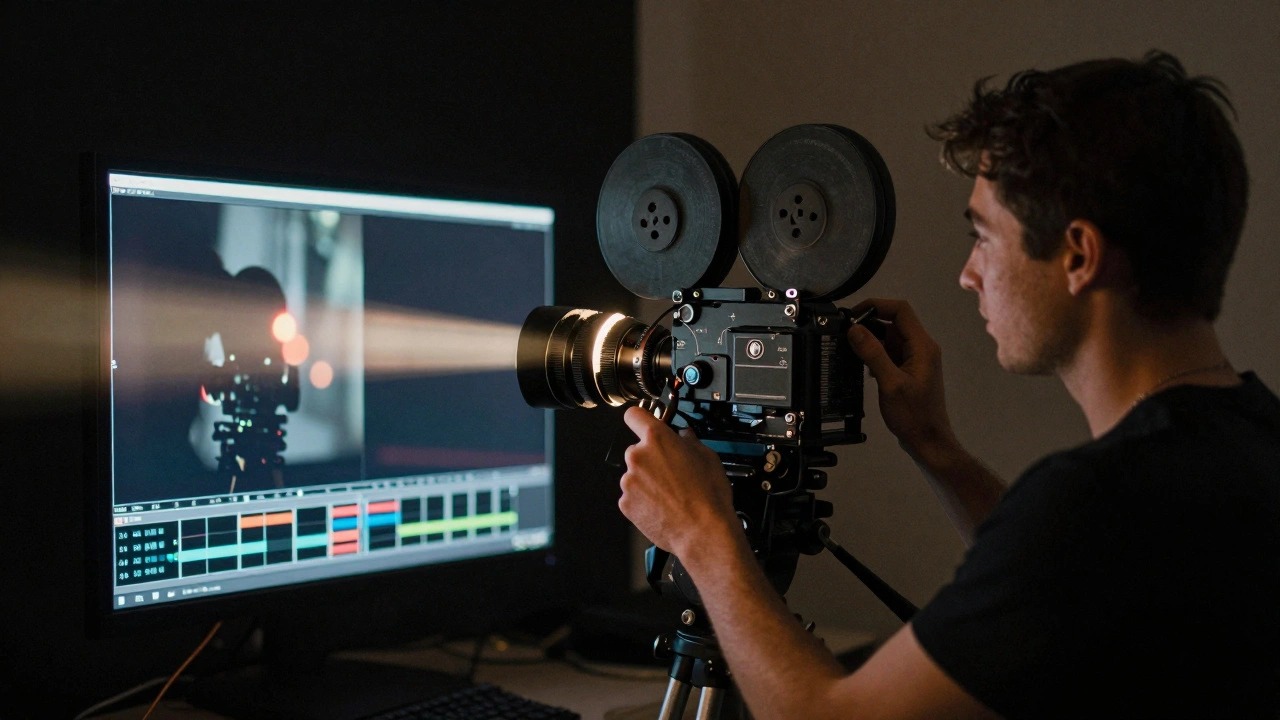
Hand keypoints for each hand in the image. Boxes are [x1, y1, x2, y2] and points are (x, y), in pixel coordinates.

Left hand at [618, 406, 738, 556]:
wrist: (703, 532)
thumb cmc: (708, 497)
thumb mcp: (708, 457)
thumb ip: (689, 441)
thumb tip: (684, 437)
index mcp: (657, 439)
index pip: (634, 415)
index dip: (640, 419)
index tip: (644, 424)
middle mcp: (638, 457)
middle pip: (637, 449)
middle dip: (651, 458)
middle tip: (671, 471)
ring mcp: (629, 481)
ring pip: (635, 474)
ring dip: (647, 480)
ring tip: (670, 494)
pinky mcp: (625, 503)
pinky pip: (632, 495)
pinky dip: (643, 499)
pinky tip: (663, 506)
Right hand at [847, 298, 958, 458]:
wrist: (927, 439)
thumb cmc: (915, 416)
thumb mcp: (890, 383)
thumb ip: (873, 353)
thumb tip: (855, 330)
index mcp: (923, 346)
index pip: (901, 310)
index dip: (876, 306)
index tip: (855, 314)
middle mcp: (921, 348)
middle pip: (894, 322)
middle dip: (869, 324)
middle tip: (848, 334)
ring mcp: (915, 359)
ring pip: (890, 337)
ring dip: (871, 340)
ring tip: (853, 351)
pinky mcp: (908, 370)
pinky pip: (889, 352)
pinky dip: (875, 353)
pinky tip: (865, 366)